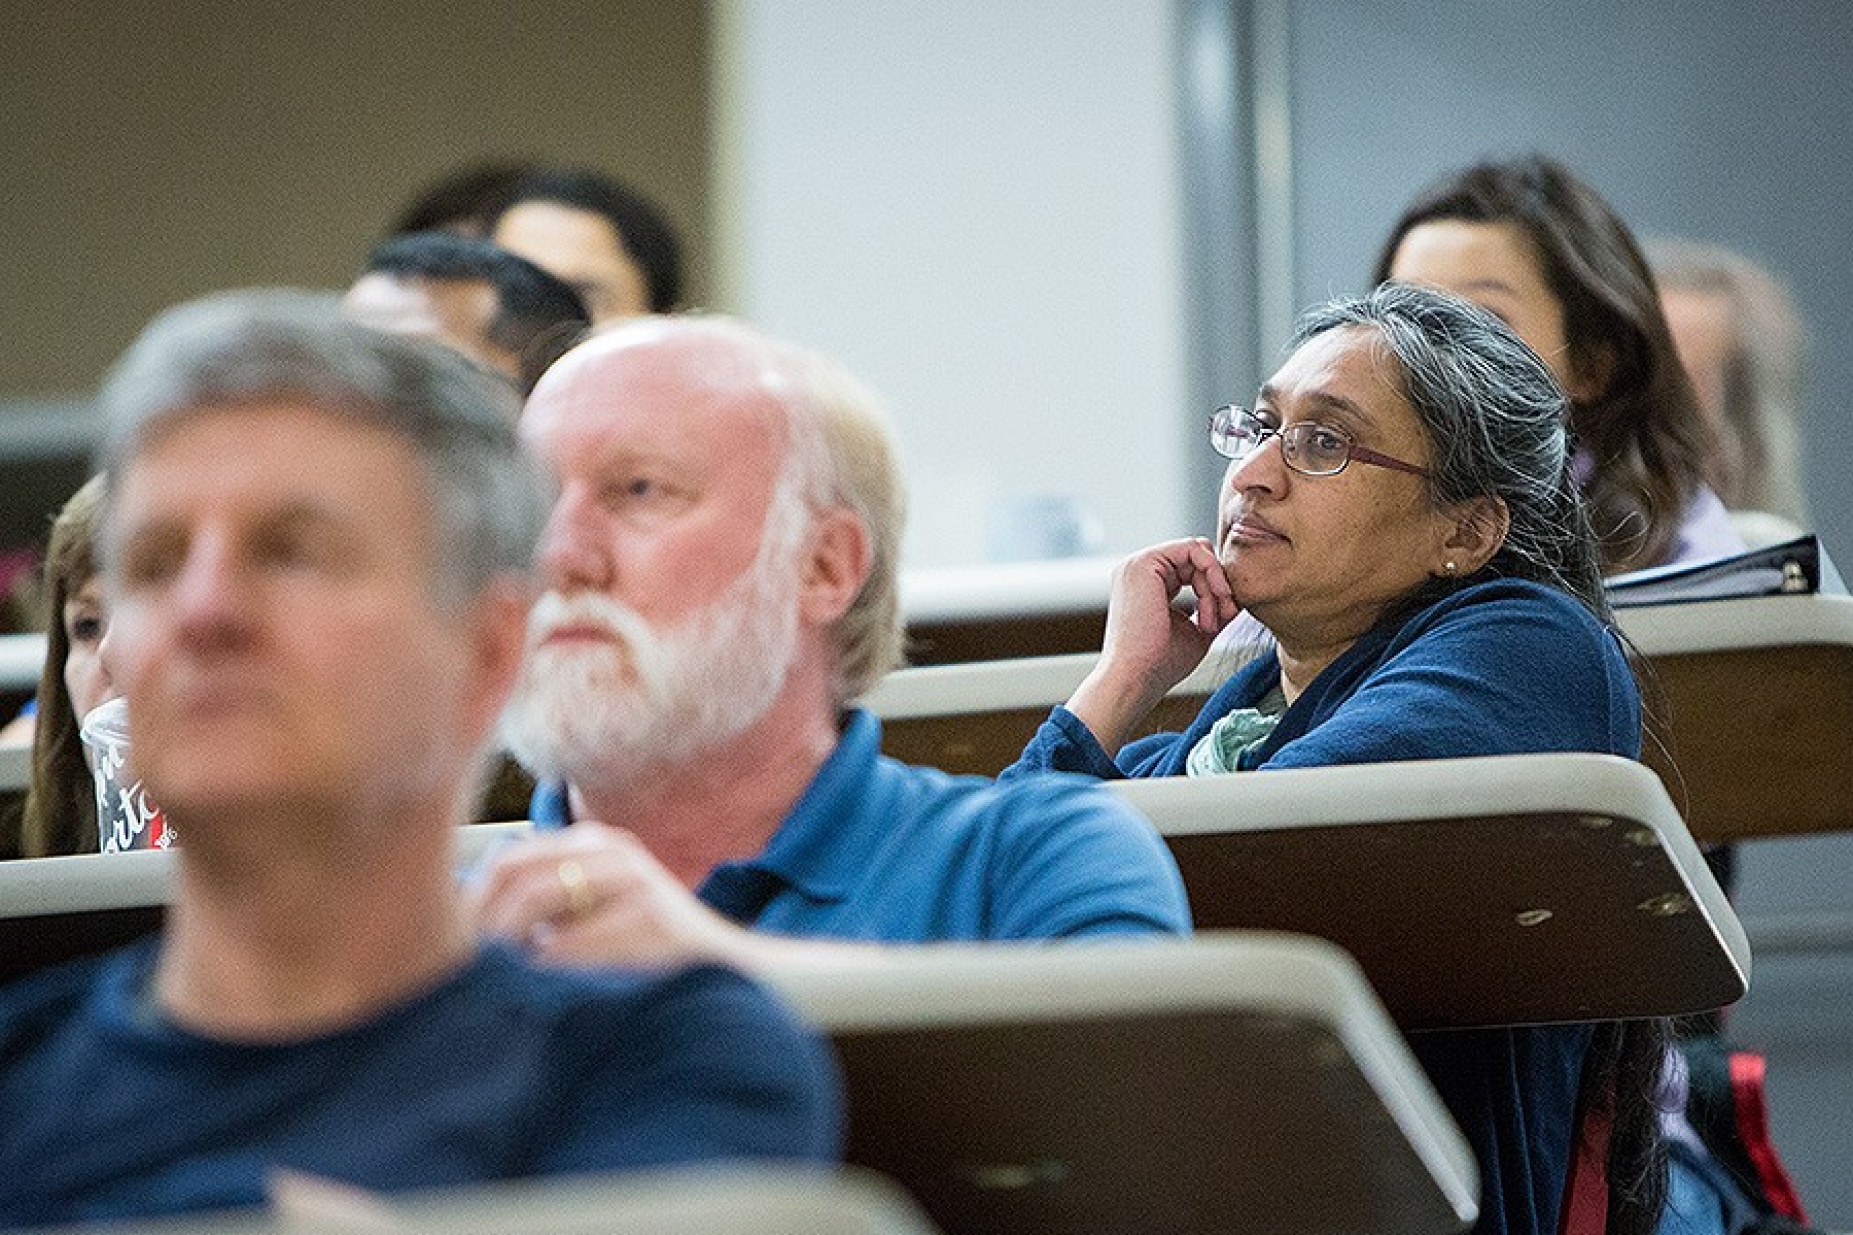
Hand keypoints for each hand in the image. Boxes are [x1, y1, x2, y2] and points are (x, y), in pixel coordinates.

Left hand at [469, 823, 755, 968]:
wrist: (720, 965)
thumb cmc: (644, 945)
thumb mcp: (593, 909)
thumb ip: (546, 900)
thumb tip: (467, 912)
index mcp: (593, 843)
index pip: (510, 858)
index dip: (475, 900)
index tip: (455, 942)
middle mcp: (612, 851)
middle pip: (519, 875)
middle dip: (488, 920)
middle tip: (471, 964)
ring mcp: (633, 879)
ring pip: (540, 900)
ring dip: (512, 942)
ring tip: (498, 976)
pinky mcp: (648, 915)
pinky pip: (574, 940)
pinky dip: (549, 963)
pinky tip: (541, 984)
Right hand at [1067, 538, 1238, 754]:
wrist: (1135, 678)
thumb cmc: (1160, 664)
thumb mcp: (1196, 630)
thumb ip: (1211, 608)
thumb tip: (1233, 597)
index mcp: (1148, 586)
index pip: (1191, 569)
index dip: (1215, 589)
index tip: (1226, 617)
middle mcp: (1140, 571)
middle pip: (1197, 559)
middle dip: (1219, 584)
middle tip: (1227, 613)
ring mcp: (1139, 564)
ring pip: (1197, 552)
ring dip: (1216, 582)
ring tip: (1214, 616)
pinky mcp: (1144, 562)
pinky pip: (1192, 548)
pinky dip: (1212, 569)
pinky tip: (1216, 594)